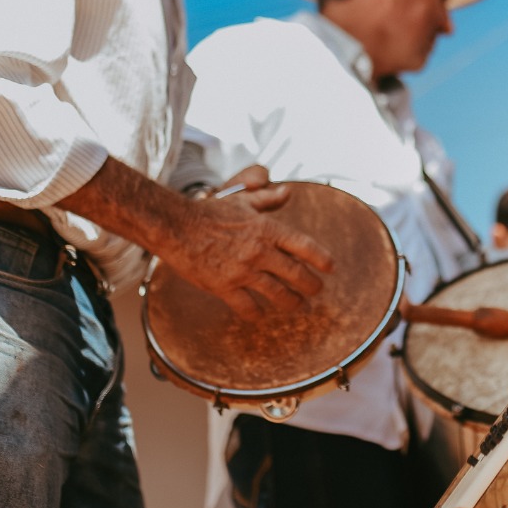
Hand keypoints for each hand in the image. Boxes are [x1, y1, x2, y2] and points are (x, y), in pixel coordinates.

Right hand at [167, 166, 333, 315]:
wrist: (176, 226)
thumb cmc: (211, 212)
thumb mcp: (243, 200)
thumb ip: (268, 199)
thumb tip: (288, 192)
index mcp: (267, 229)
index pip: (305, 246)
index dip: (322, 259)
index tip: (330, 268)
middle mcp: (260, 251)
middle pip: (297, 275)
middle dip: (311, 286)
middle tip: (315, 291)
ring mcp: (243, 271)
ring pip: (277, 294)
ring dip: (292, 303)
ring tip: (298, 306)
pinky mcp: (224, 287)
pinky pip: (247, 307)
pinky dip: (257, 314)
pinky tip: (261, 315)